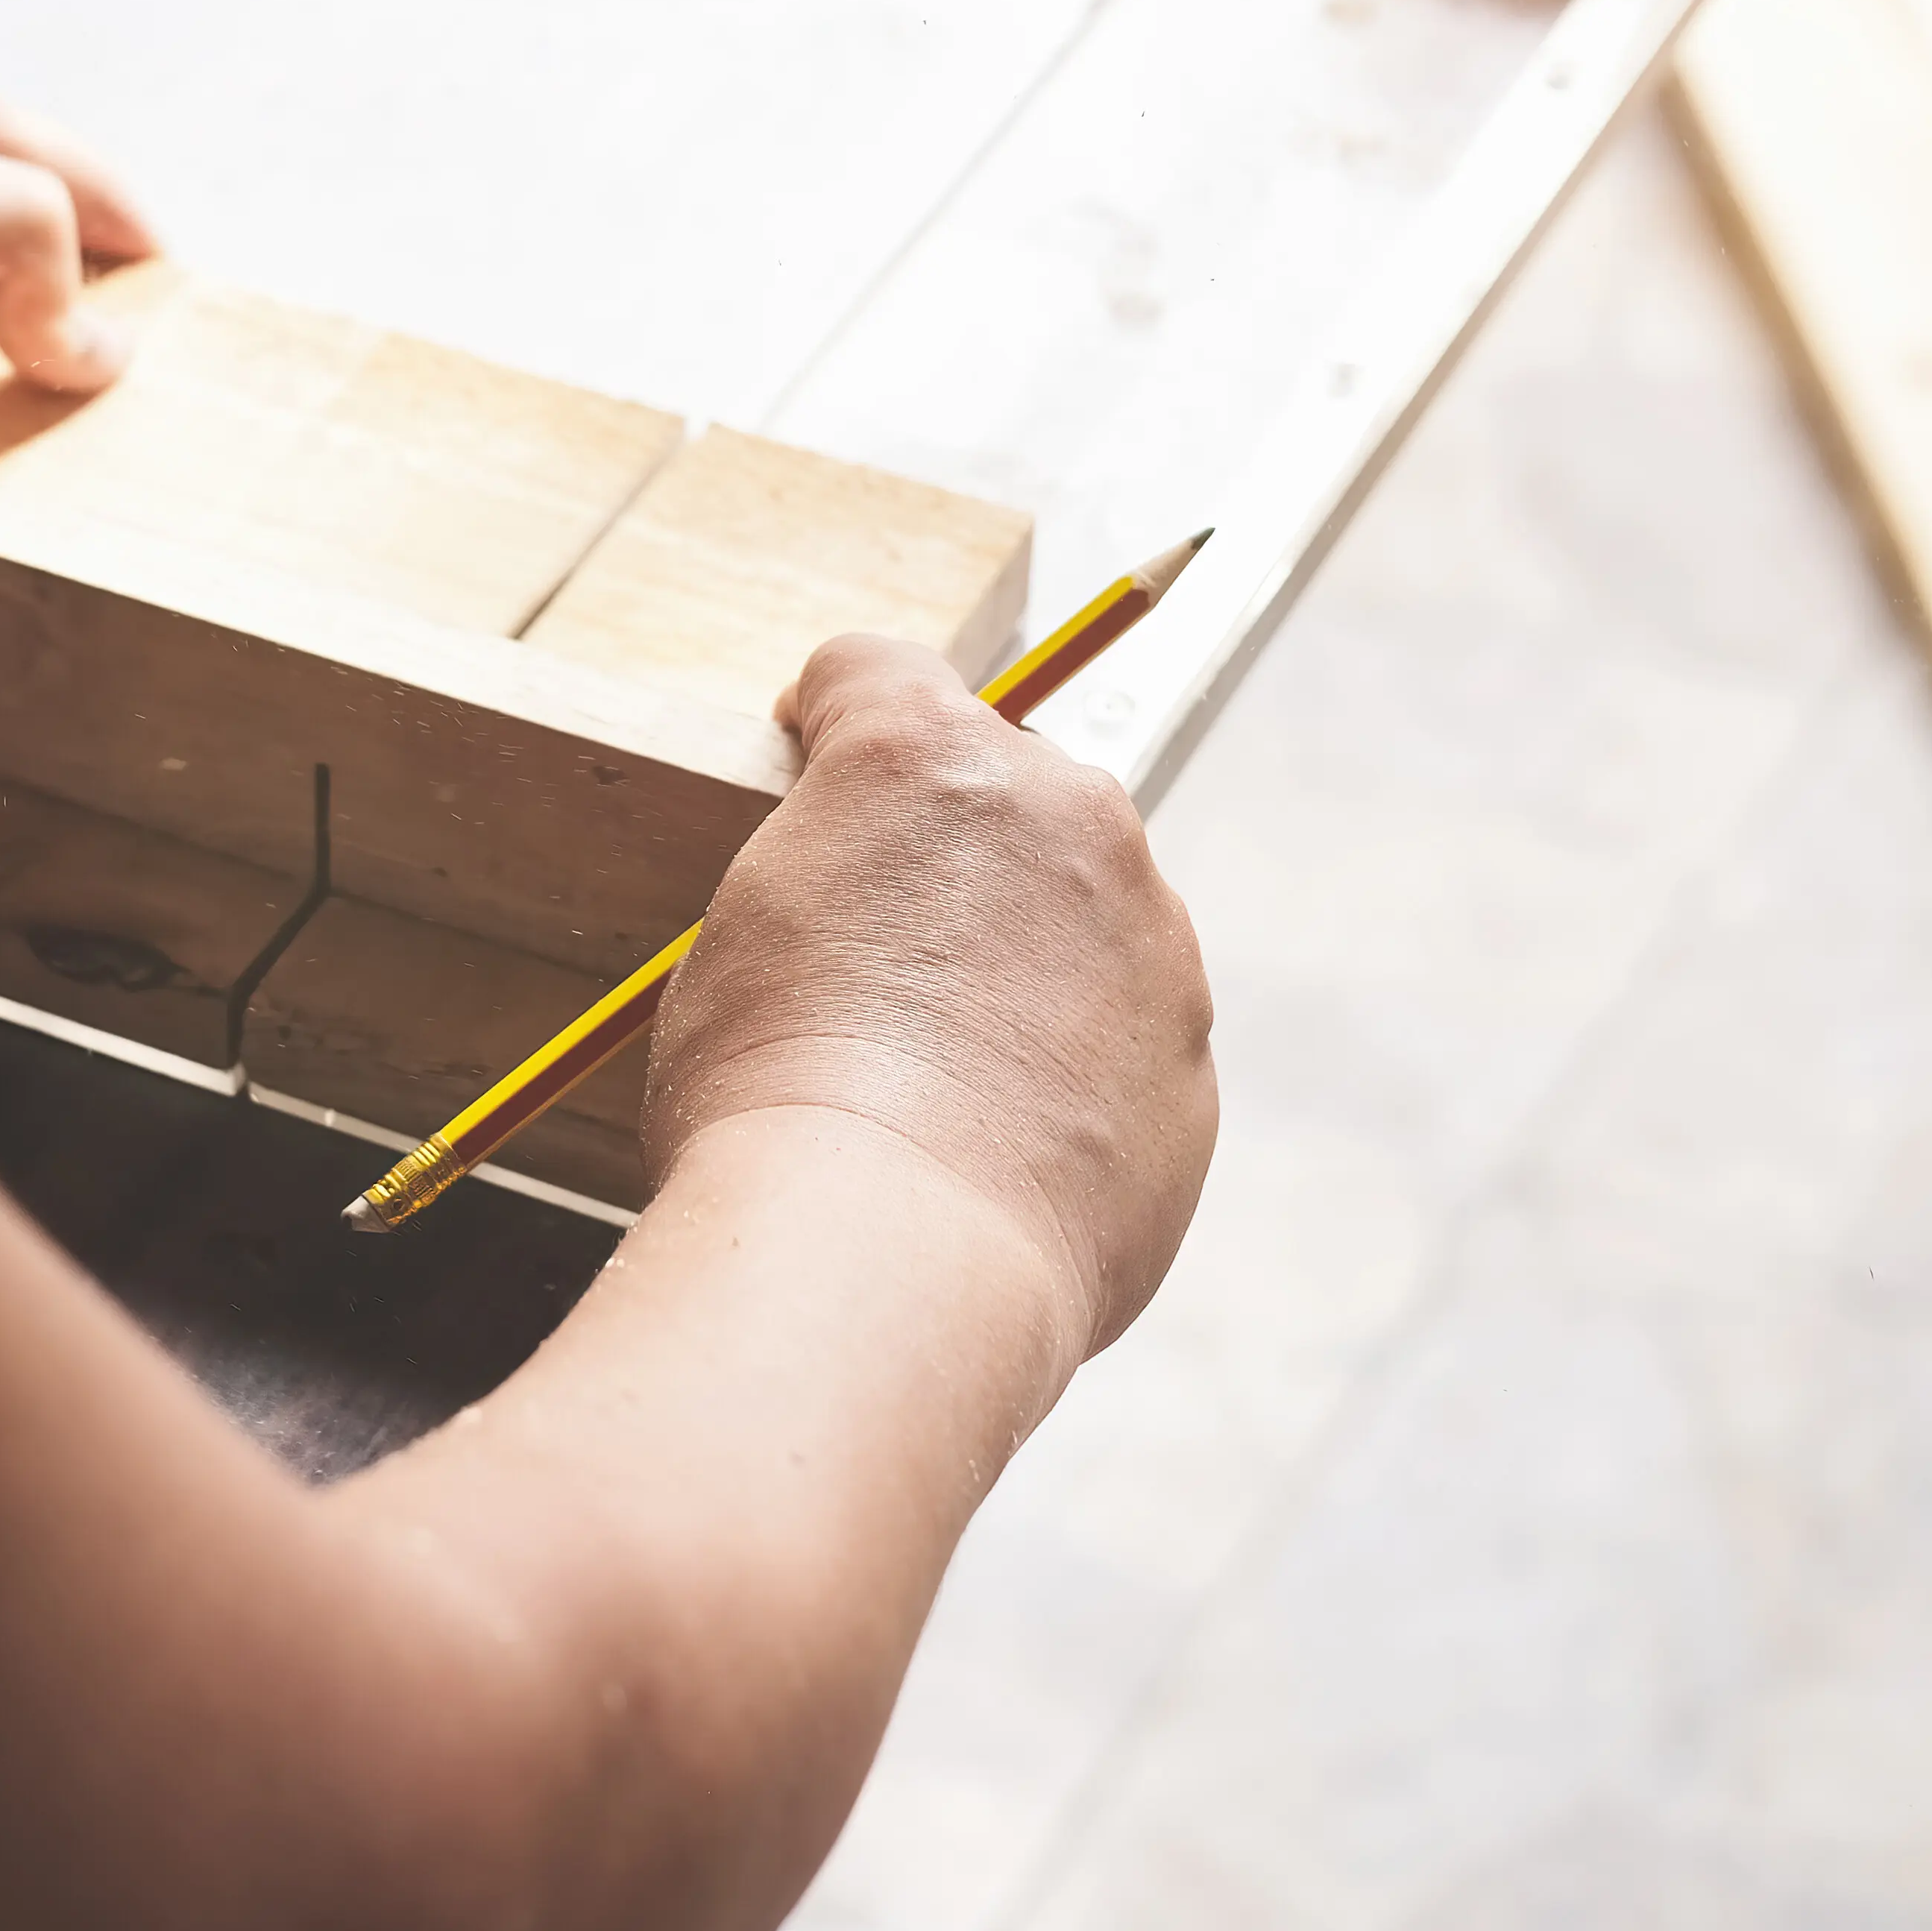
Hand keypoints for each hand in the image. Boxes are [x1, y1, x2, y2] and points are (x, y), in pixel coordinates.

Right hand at [647, 637, 1216, 1356]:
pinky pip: (1126, 1032)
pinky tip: (997, 1146)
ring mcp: (1148, 933)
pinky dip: (1075, 1066)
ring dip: (1026, 959)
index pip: (873, 672)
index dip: (827, 722)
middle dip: (950, 849)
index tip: (811, 772)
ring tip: (940, 1077)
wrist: (889, 1258)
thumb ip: (823, 882)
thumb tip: (856, 921)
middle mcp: (1061, 812)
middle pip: (1005, 788)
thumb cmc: (771, 1101)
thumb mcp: (740, 946)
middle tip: (877, 955)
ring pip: (1085, 911)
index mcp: (923, 755)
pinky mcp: (1191, 1053)